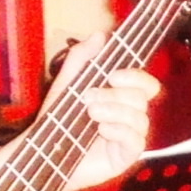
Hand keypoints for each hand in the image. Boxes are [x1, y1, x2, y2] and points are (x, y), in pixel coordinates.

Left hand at [51, 43, 159, 190]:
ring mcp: (130, 136)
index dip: (135, 77)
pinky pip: (136, 140)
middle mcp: (129, 115)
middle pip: (143, 98)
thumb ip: (81, 58)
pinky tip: (101, 130)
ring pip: (140, 118)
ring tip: (90, 114)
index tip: (112, 75)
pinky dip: (119, 131)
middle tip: (88, 98)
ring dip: (114, 111)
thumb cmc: (58, 121)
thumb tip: (101, 35)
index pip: (145, 83)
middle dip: (115, 95)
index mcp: (119, 97)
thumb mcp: (67, 84)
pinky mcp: (127, 155)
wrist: (45, 153)